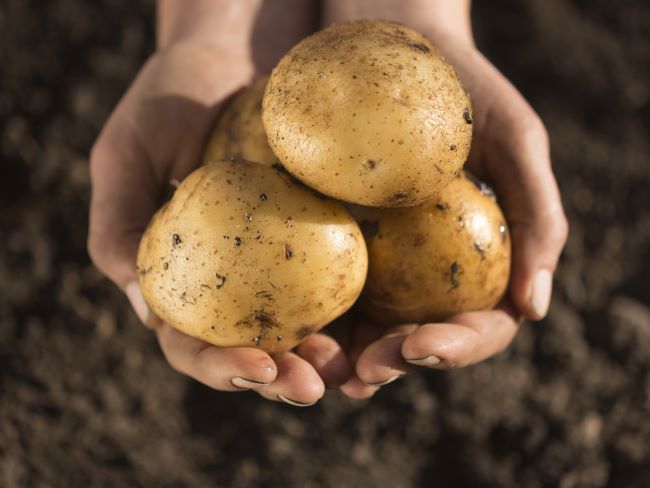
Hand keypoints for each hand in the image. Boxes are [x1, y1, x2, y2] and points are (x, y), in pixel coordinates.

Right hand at [88, 39, 349, 405]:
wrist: (236, 53)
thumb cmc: (171, 98)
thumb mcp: (128, 152)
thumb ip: (119, 226)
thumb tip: (144, 310)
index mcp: (182, 280)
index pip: (192, 342)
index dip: (218, 365)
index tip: (256, 366)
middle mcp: (232, 281)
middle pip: (253, 350)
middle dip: (280, 379)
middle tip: (311, 387)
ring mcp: (281, 263)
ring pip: (304, 330)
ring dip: (327, 359)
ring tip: (354, 372)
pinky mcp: (324, 235)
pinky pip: (342, 280)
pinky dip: (359, 310)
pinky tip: (381, 326)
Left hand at [327, 27, 567, 398]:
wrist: (390, 43)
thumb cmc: (463, 89)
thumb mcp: (515, 142)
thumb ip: (537, 222)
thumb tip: (535, 311)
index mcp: (479, 261)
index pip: (479, 325)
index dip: (457, 347)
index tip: (424, 344)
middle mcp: (428, 271)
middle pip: (416, 339)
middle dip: (393, 363)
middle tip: (367, 372)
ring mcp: (379, 261)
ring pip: (364, 330)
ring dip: (345, 359)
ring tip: (324, 371)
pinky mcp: (331, 241)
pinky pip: (320, 289)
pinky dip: (310, 318)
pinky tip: (291, 331)